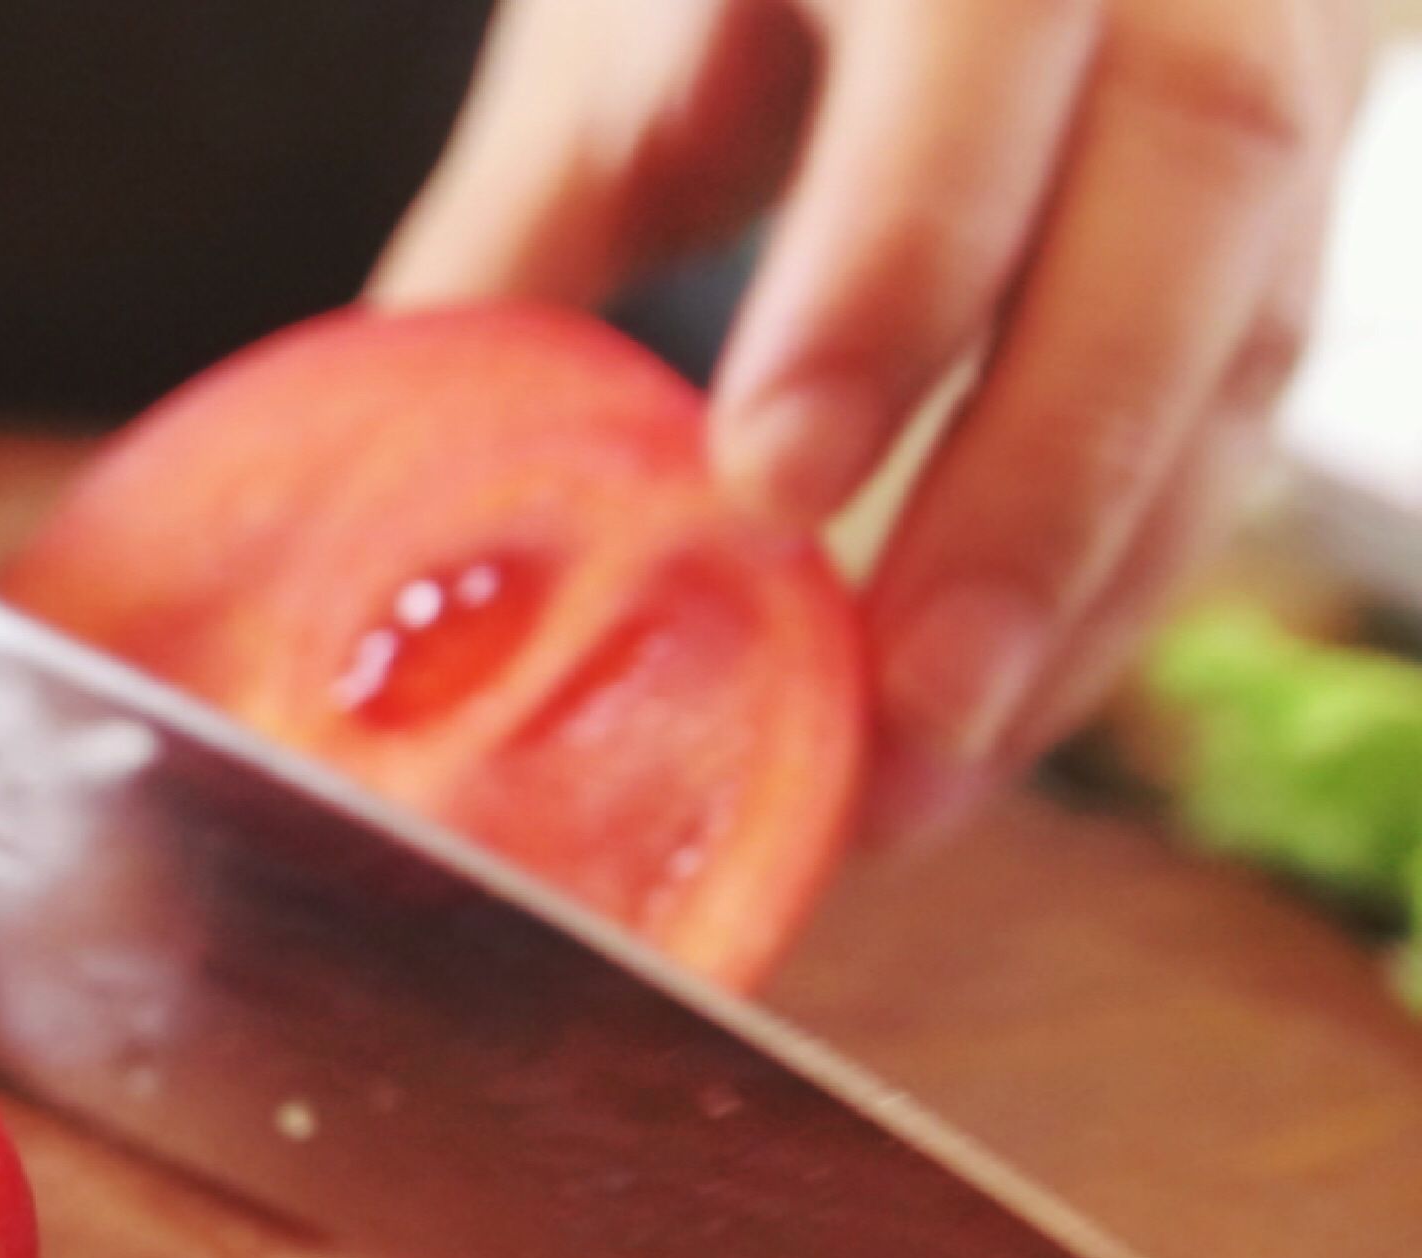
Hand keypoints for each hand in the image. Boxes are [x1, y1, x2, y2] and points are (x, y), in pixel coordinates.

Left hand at [375, 0, 1368, 842]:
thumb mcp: (613, 59)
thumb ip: (521, 246)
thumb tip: (384, 504)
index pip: (975, 32)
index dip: (895, 260)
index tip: (771, 481)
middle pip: (1186, 184)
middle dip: (1045, 473)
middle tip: (902, 701)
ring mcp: (1266, 63)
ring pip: (1248, 321)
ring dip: (1096, 576)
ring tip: (931, 767)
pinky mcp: (1290, 211)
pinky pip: (1248, 400)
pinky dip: (1120, 577)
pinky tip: (991, 714)